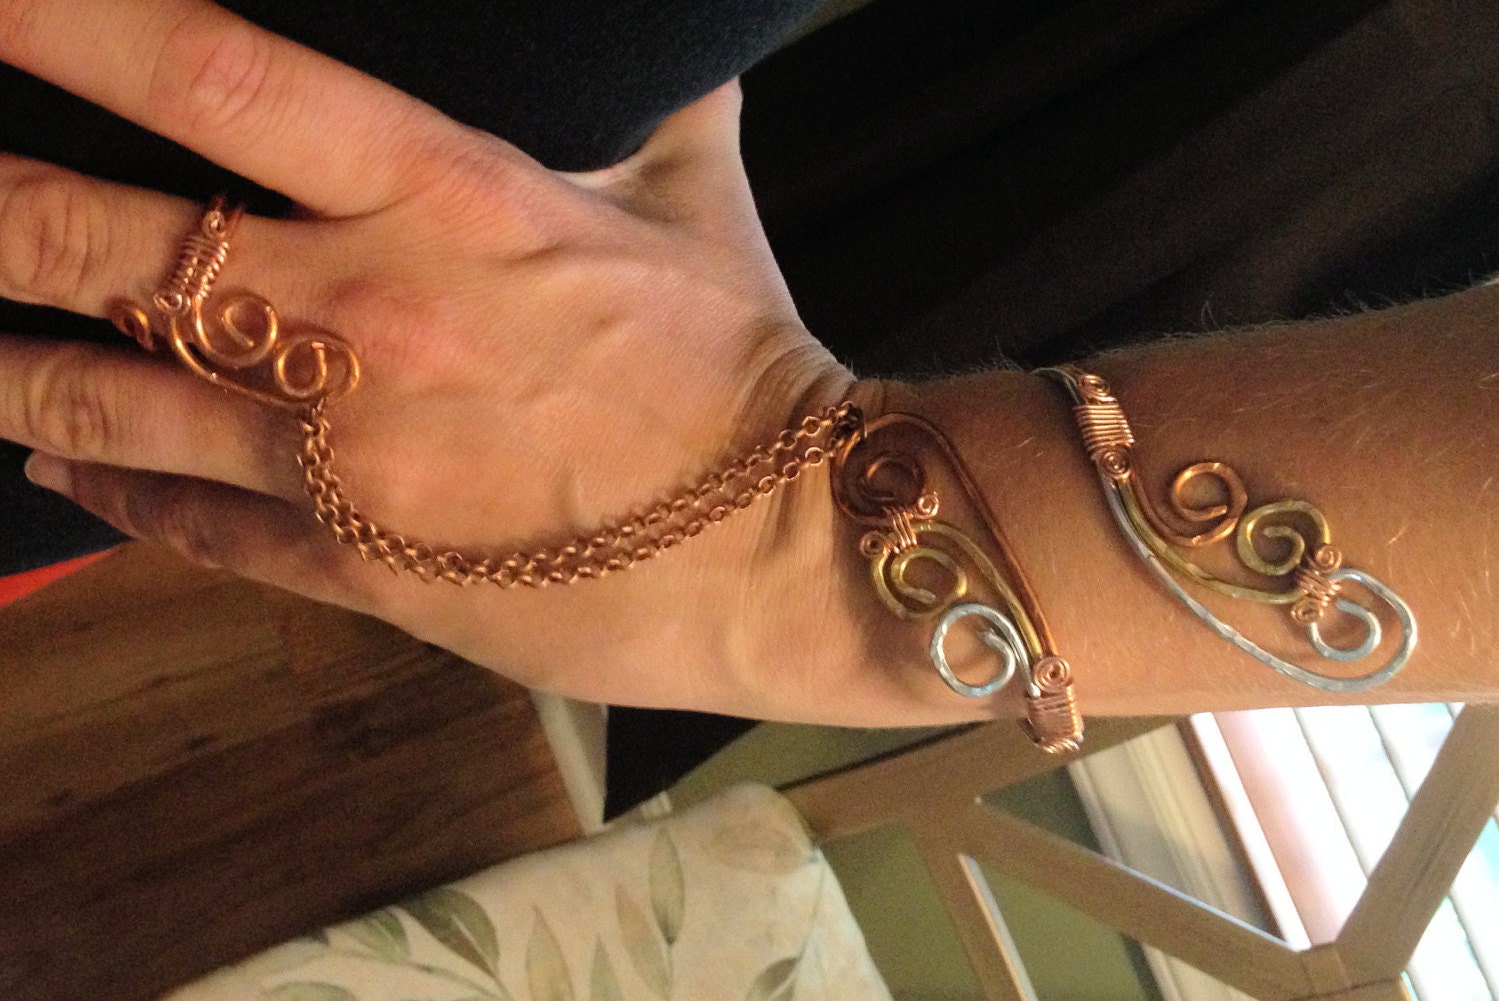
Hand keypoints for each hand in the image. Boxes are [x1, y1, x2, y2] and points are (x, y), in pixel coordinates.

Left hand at [0, 0, 952, 721]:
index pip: (205, 73)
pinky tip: (61, 471)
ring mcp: (338, 456)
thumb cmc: (743, 363)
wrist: (789, 541)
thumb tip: (647, 31)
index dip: (57, 18)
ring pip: (99, 399)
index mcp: (441, 197)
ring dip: (0, 364)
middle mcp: (358, 317)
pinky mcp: (354, 567)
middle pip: (92, 242)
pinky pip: (187, 521)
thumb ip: (640, 94)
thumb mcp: (692, 197)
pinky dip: (107, 490)